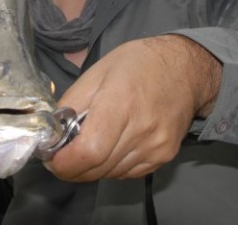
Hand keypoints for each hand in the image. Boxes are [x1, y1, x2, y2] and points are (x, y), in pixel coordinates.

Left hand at [46, 35, 220, 181]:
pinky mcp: (164, 157)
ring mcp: (156, 147)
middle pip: (97, 168)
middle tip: (63, 152)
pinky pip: (127, 173)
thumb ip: (72, 103)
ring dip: (92, 166)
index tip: (51, 157)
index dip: (65, 162)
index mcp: (121, 103)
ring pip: (110, 174)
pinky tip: (112, 144)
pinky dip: (111, 165)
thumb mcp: (97, 72)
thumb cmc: (138, 63)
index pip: (89, 151)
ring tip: (90, 142)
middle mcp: (142, 130)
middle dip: (72, 166)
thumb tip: (53, 133)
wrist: (186, 69)